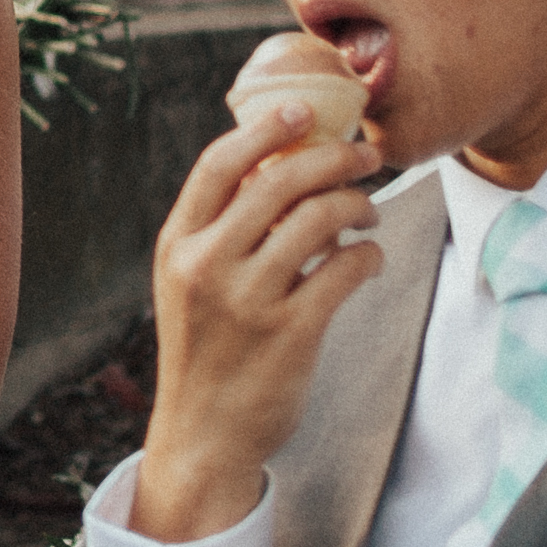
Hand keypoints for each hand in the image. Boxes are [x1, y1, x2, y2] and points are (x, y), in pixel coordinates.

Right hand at [133, 122, 381, 544]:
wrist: (203, 436)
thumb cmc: (205, 350)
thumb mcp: (189, 284)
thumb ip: (220, 232)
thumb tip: (282, 168)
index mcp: (177, 246)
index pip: (219, 165)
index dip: (264, 128)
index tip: (303, 110)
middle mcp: (207, 267)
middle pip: (281, 182)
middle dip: (335, 159)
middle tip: (366, 157)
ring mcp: (249, 301)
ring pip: (321, 219)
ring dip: (358, 206)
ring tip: (369, 215)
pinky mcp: (292, 334)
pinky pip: (346, 269)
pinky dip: (368, 256)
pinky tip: (368, 260)